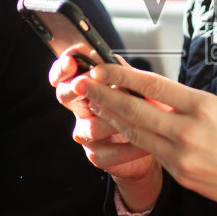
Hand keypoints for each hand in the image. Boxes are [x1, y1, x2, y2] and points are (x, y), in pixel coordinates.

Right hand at [50, 48, 163, 210]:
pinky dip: (129, 149)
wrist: (154, 144)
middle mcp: (82, 109)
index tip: (70, 62)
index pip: (63, 73)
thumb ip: (119, 72)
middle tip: (91, 86)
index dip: (62, 68)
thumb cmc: (141, 108)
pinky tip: (144, 146)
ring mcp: (86, 134)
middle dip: (78, 89)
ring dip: (115, 122)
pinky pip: (107, 153)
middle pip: (65, 95)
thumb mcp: (133, 85)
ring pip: (90, 127)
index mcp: (87, 88)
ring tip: (139, 119)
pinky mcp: (97, 156)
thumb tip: (110, 60)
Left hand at [81, 64, 216, 215]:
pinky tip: (121, 128)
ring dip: (112, 117)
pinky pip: (151, 152)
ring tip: (95, 104)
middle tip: (84, 84)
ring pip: (137, 133)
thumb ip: (188, 101)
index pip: (154, 85)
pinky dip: (133, 138)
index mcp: (203, 107)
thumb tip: (155, 91)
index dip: (123, 75)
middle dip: (105, 95)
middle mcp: (189, 131)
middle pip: (136, 109)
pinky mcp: (179, 175)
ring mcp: (182, 156)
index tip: (104, 68)